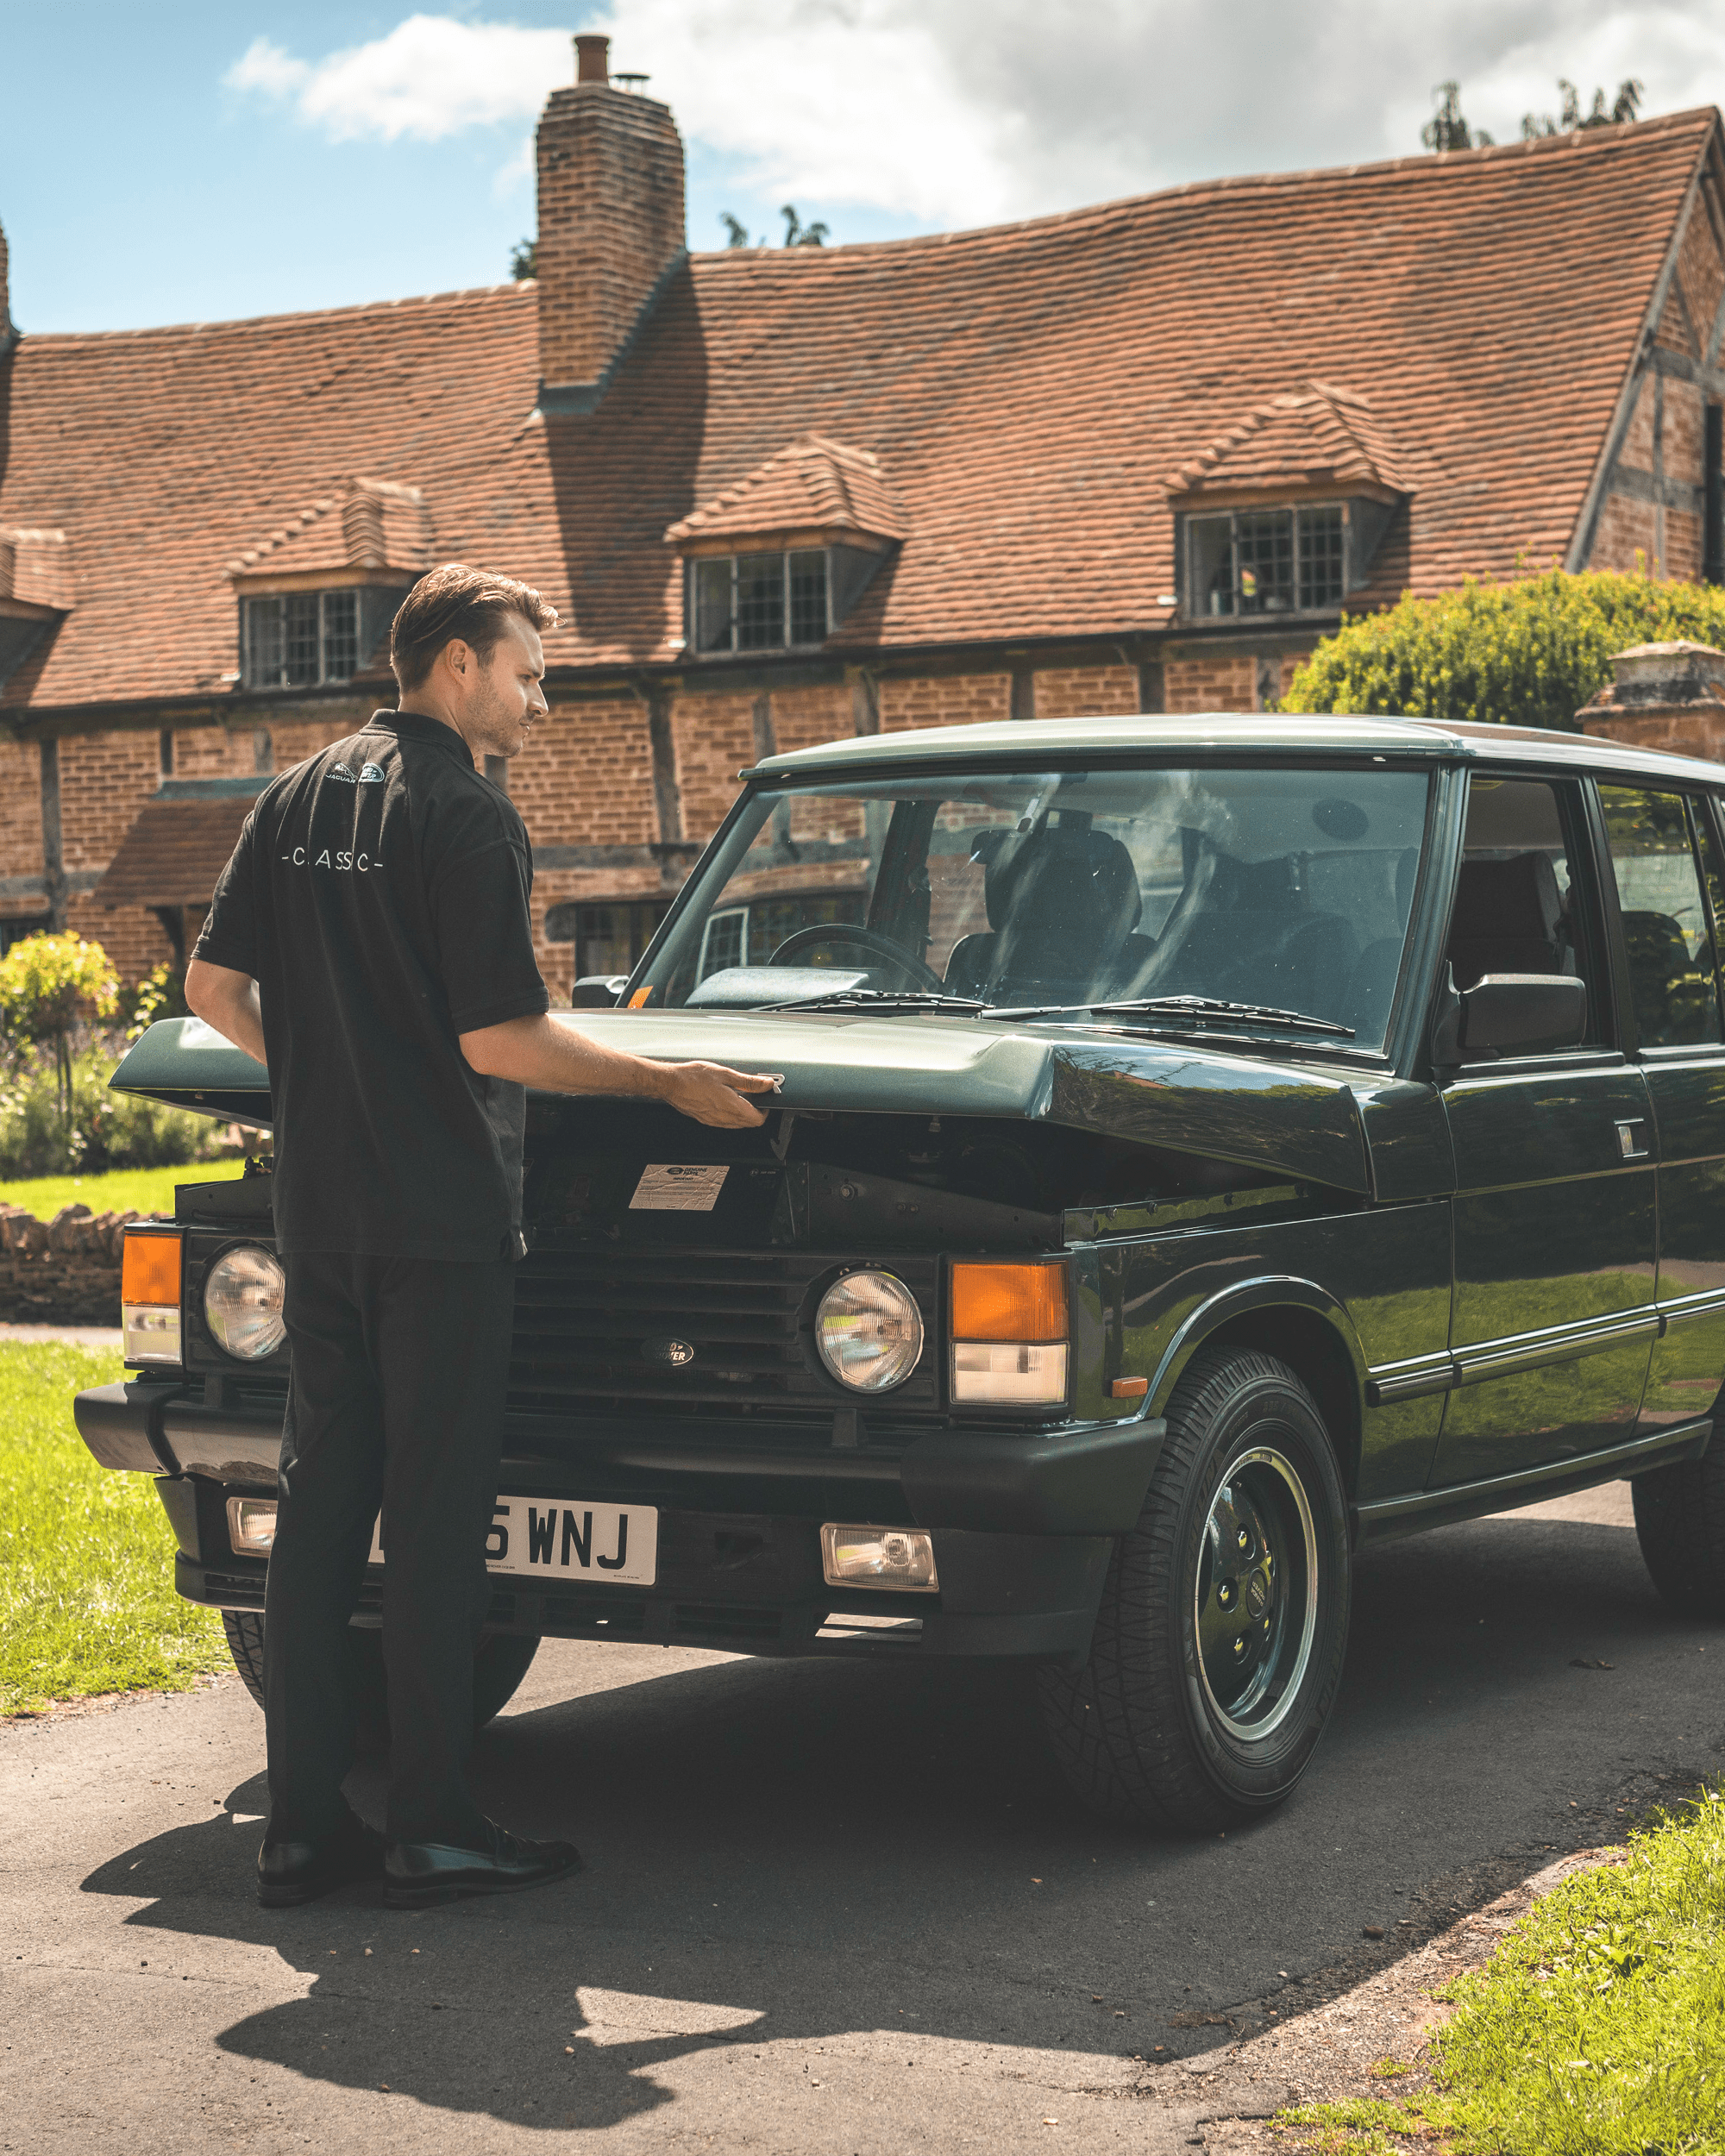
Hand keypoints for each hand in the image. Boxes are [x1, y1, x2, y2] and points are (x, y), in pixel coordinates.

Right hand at [662, 1063, 783, 1128]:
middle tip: (754, 1096)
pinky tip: (725, 1101)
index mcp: (732, 1107)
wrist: (671, 1083)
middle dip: (755, 1112)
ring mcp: (714, 1121)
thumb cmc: (693, 1077)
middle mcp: (723, 1118)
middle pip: (748, 1124)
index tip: (764, 1100)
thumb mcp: (726, 1074)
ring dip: (743, 1114)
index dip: (765, 1110)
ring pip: (737, 1124)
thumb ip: (749, 1081)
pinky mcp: (705, 1120)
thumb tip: (766, 1084)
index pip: (758, 1119)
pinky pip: (725, 1123)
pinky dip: (731, 1115)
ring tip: (739, 1096)